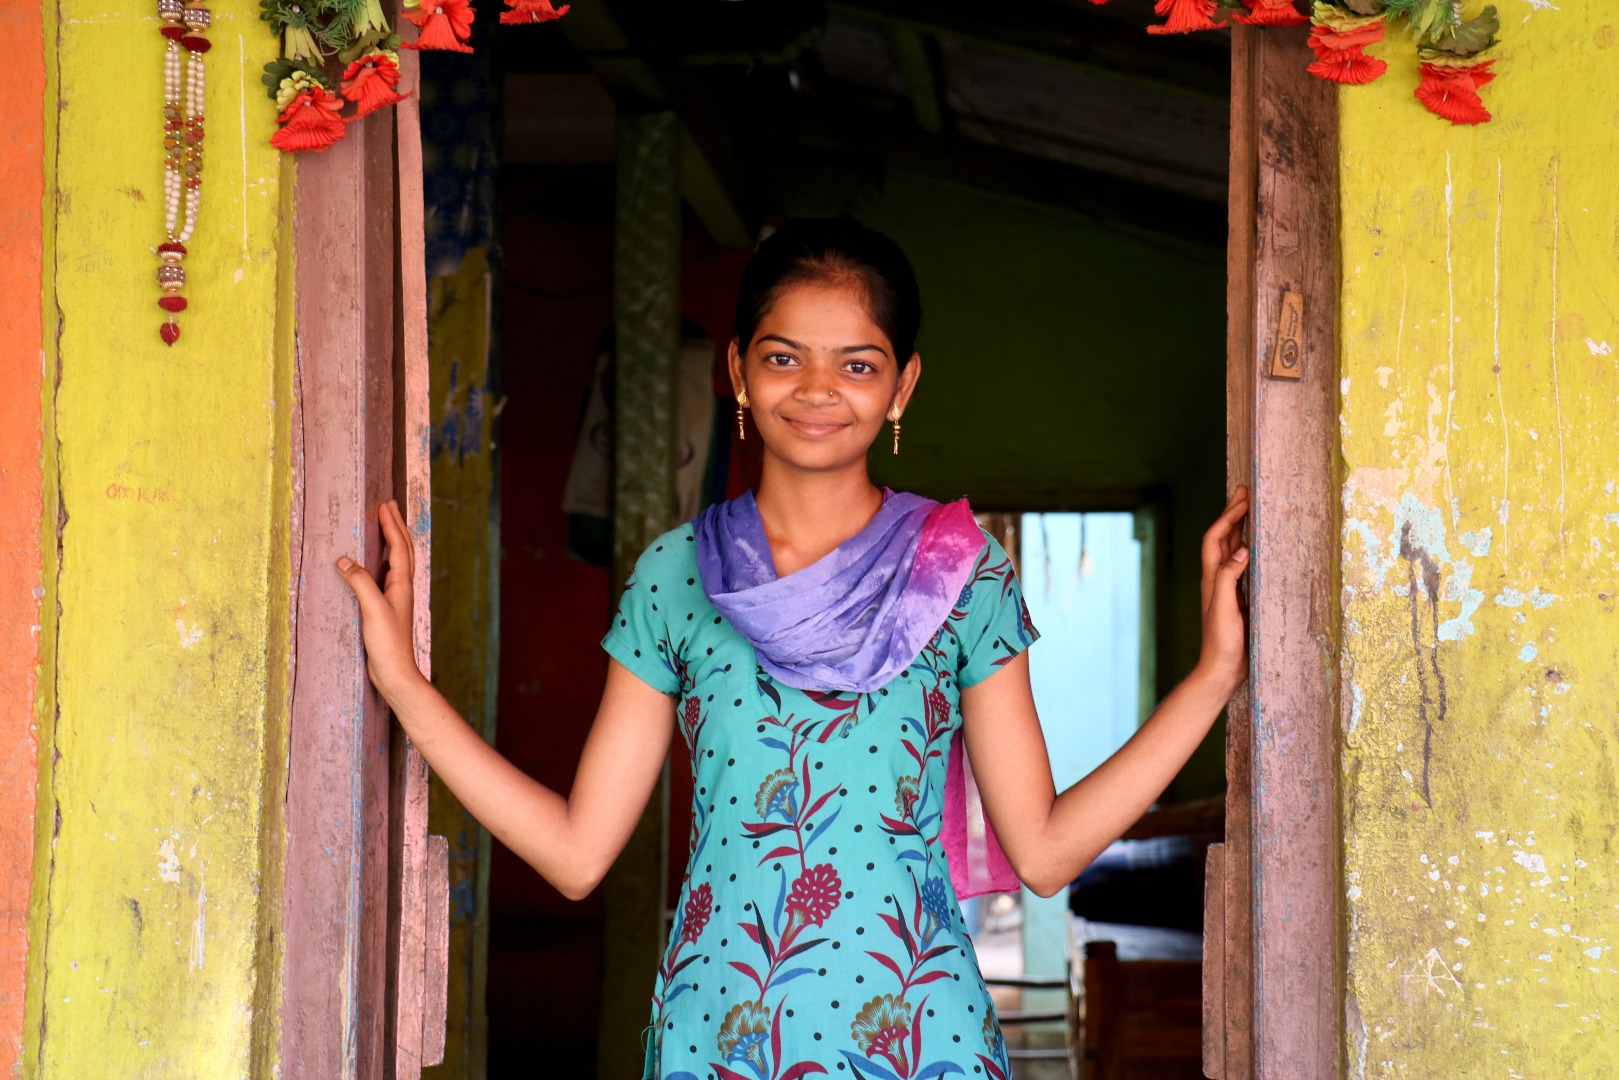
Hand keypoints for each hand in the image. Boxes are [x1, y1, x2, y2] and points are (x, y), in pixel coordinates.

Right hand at [337, 499, 423, 702]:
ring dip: (392, 540)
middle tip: (389, 506)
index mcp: (402, 585)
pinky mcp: (387, 609)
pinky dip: (383, 561)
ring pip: (397, 561)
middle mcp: (402, 589)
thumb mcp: (373, 610)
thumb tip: (344, 560)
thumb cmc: (388, 645)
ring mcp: (396, 598)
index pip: (398, 547)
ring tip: (386, 525)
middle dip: (396, 526)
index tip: (385, 505)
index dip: (391, 525)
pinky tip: (376, 563)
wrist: (395, 673)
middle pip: (403, 550)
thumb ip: (360, 583)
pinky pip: (387, 575)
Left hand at [1195, 484, 1250, 696]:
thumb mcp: (1224, 608)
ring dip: (1240, 529)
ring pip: (1232, 551)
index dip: (1227, 517)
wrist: (1222, 670)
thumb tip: (1242, 548)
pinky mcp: (1240, 599)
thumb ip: (1229, 577)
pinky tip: (1260, 549)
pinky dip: (1250, 551)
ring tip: (1252, 510)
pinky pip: (1244, 567)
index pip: (1215, 539)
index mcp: (1211, 578)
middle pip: (1223, 539)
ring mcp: (1228, 589)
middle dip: (1233, 514)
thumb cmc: (1221, 641)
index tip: (1243, 499)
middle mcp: (1218, 580)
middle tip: (1246, 492)